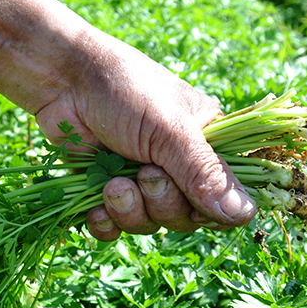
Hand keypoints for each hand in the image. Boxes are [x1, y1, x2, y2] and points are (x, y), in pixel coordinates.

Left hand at [34, 30, 256, 240]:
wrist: (62, 80)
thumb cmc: (123, 91)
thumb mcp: (169, 129)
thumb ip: (203, 172)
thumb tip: (244, 216)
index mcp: (207, 145)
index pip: (226, 199)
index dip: (210, 211)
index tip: (194, 204)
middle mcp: (176, 166)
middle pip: (185, 218)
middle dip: (162, 203)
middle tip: (142, 173)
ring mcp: (139, 180)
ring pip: (149, 224)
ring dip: (129, 210)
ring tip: (112, 183)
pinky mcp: (105, 190)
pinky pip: (114, 227)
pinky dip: (105, 223)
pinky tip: (96, 208)